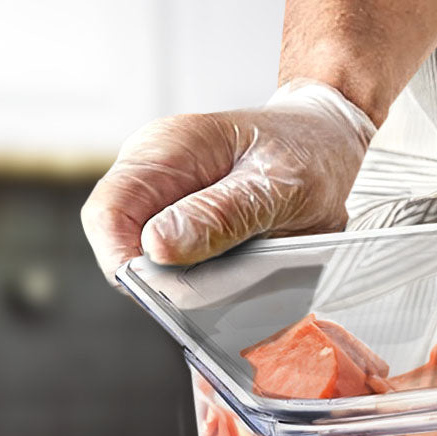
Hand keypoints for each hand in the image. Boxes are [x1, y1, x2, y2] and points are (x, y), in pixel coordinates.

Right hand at [81, 79, 375, 283]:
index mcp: (167, 149)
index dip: (124, 262)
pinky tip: (231, 276)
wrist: (327, 142)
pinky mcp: (181, 225)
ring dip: (179, 284)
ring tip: (232, 280)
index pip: (109, 213)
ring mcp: (164, 199)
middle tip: (212, 292)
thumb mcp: (280, 187)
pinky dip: (196, 280)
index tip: (165, 294)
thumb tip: (157, 247)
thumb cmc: (308, 154)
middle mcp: (154, 172)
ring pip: (144, 261)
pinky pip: (172, 264)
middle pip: (119, 243)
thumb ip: (221, 216)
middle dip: (156, 279)